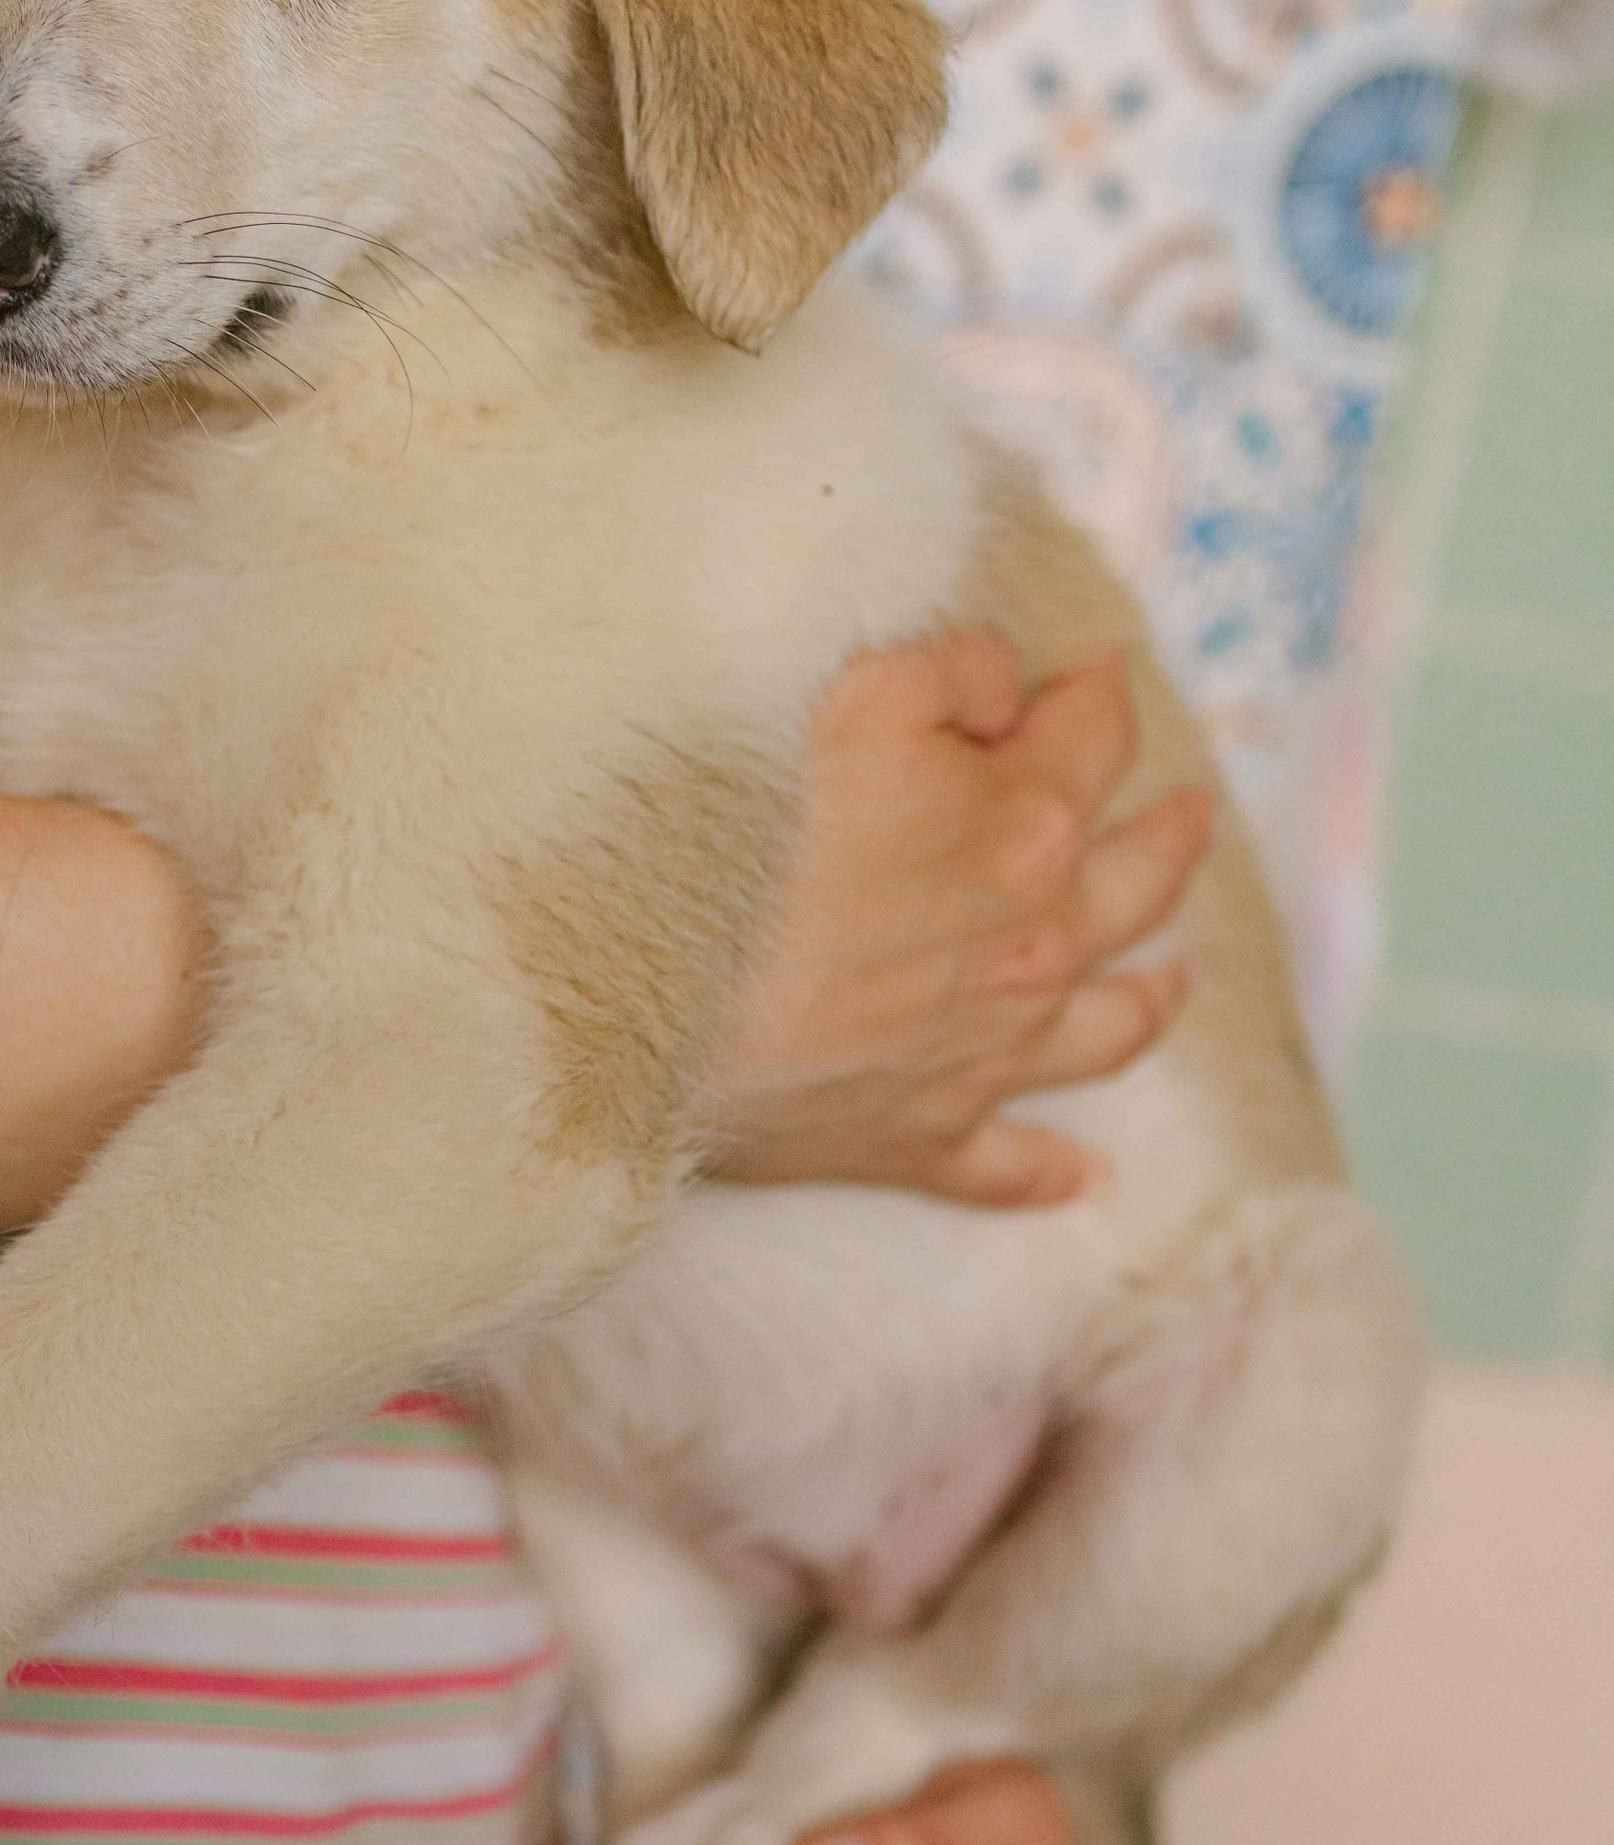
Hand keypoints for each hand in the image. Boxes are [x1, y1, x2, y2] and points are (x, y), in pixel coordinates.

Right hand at [710, 630, 1211, 1207]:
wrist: (650, 995)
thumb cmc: (742, 831)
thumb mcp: (851, 692)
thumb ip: (953, 668)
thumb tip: (1009, 687)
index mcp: (1029, 828)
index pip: (1097, 738)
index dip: (1095, 694)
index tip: (1093, 672)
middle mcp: (1037, 947)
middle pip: (1140, 882)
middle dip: (1172, 836)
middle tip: (1194, 811)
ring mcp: (988, 1051)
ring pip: (1112, 1026)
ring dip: (1157, 994)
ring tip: (1183, 972)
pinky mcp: (921, 1135)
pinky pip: (1008, 1167)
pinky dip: (1051, 1173)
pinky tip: (1083, 1177)